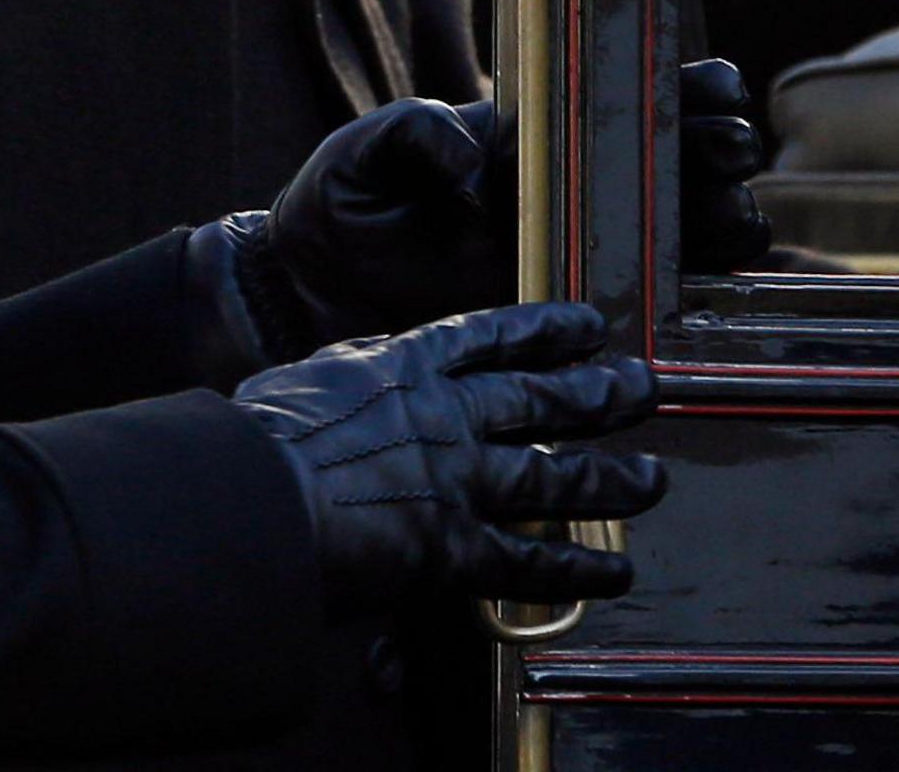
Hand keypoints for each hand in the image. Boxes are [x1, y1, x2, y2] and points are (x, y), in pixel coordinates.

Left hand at [220, 62, 779, 364]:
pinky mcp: (568, 310)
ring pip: (684, 230)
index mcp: (537, 135)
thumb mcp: (365, 148)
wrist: (318, 291)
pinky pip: (652, 300)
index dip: (685, 88)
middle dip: (719, 150)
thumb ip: (416, 132)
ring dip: (723, 219)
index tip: (715, 89)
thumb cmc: (342, 203)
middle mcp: (574, 188)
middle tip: (725, 152)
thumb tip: (474, 166)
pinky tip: (712, 283)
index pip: (629, 98)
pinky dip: (693, 290)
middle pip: (677, 162)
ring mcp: (579, 249)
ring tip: (730, 216)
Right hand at [233, 301, 662, 615]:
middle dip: (598, 392)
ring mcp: (456, 479)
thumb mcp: (296, 383)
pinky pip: (534, 562)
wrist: (248, 498)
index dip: (544, 329)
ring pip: (555, 477)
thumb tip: (333, 382)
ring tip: (650, 481)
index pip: (487, 336)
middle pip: (539, 398)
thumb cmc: (249, 441)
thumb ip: (336, 381)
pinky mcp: (455, 547)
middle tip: (641, 388)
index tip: (585, 324)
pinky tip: (616, 574)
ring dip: (611, 481)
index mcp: (399, 365)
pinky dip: (580, 571)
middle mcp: (442, 415)